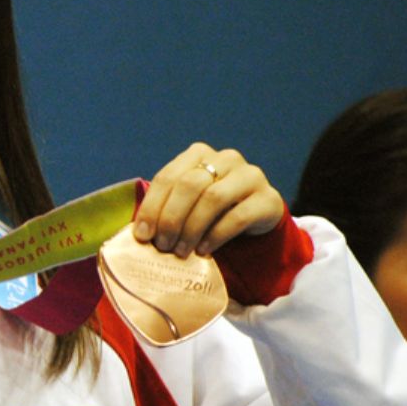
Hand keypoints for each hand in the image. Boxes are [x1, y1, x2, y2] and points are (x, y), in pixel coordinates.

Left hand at [132, 142, 283, 257]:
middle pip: (190, 185)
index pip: (169, 177)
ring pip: (213, 199)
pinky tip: (204, 250)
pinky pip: (238, 217)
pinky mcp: (268, 199)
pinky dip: (216, 236)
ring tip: (181, 251)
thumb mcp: (188, 203)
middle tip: (162, 245)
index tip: (142, 234)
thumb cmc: (212, 210)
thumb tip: (139, 233)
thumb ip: (166, 207)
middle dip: (171, 218)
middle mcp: (226, 158)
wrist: (256, 216)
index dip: (152, 207)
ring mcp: (250, 176)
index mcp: (199, 154)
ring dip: (192, 229)